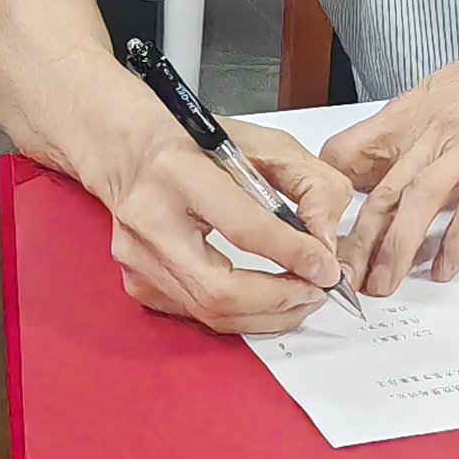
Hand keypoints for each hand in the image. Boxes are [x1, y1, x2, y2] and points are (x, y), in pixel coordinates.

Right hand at [99, 113, 353, 333]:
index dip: (292, 254)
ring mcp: (139, 259)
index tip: (327, 268)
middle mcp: (149, 220)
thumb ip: (311, 185)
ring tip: (301, 296)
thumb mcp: (266, 143)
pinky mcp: (138, 284)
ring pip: (212, 313)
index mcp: (179, 172)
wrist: (131, 152)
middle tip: (317, 290)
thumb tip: (325, 245)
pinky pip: (200, 315)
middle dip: (281, 300)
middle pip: (221, 290)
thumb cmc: (196, 144)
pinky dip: (242, 314)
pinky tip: (267, 299)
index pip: (243, 228)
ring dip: (268, 314)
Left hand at [320, 21, 458, 294]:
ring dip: (395, 249)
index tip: (329, 223)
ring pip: (417, 201)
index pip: (351, 149)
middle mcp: (436, 126)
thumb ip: (424, 125)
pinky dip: (456, 242)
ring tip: (383, 284)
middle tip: (343, 273)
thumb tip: (400, 159)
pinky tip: (444, 269)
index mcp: (417, 108)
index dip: (335, 190)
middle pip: (382, 189)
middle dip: (357, 240)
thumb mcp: (457, 89)